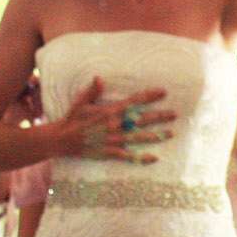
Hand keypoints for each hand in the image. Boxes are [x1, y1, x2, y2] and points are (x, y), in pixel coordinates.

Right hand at [57, 77, 176, 163]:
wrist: (61, 140)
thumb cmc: (72, 118)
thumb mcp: (81, 101)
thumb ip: (93, 90)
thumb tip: (100, 78)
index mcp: (110, 111)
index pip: (134, 101)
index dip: (149, 96)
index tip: (163, 91)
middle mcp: (114, 125)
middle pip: (142, 119)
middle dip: (160, 116)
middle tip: (175, 114)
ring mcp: (113, 140)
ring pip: (139, 137)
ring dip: (156, 135)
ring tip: (171, 133)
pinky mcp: (109, 152)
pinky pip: (129, 156)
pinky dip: (141, 157)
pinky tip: (155, 158)